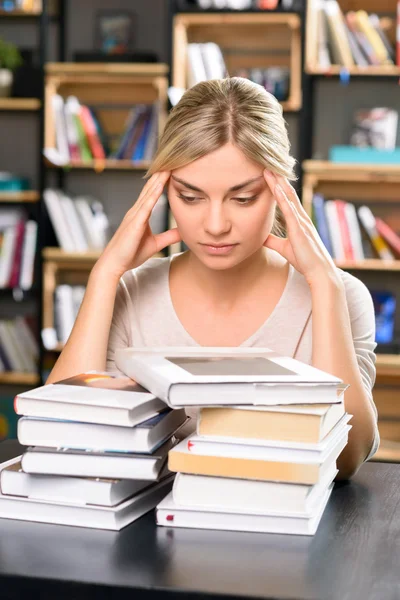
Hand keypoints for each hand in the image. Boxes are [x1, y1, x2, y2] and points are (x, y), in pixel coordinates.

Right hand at [94, 171, 180, 279]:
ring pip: (148, 193)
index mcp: (141, 214)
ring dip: (158, 180)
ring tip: (168, 166)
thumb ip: (169, 236)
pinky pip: (145, 206)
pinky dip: (152, 195)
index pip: (152, 193)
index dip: (161, 180)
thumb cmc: (130, 254)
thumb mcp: (155, 244)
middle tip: (172, 159)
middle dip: (161, 174)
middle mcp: (136, 211)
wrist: (114, 264)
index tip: (172, 168)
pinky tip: (159, 186)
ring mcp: (134, 215)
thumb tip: (183, 231)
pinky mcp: (134, 223)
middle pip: (150, 188)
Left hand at [263, 170, 337, 286]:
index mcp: (297, 220)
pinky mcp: (299, 229)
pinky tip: (275, 188)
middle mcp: (300, 217)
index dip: (277, 185)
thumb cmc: (305, 260)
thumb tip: (260, 236)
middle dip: (277, 178)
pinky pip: (290, 210)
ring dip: (278, 183)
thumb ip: (273, 241)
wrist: (319, 272)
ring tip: (268, 169)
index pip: (286, 198)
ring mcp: (301, 222)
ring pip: (288, 197)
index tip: (268, 173)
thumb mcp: (284, 248)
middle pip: (287, 193)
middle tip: (266, 163)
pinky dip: (282, 198)